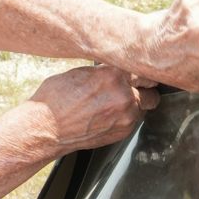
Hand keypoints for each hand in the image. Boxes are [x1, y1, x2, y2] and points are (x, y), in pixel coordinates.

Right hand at [22, 66, 158, 156]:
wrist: (47, 128)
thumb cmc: (56, 99)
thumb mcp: (80, 72)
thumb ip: (105, 71)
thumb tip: (117, 67)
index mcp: (113, 75)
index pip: (142, 68)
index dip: (139, 69)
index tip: (138, 70)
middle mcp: (125, 96)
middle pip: (152, 88)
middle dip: (144, 86)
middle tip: (135, 86)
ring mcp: (127, 116)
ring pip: (145, 105)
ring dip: (137, 102)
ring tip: (117, 102)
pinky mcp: (124, 131)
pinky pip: (135, 119)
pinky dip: (127, 116)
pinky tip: (110, 114)